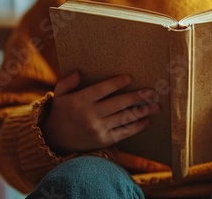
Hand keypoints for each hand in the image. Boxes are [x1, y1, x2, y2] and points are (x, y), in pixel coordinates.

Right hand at [42, 72, 159, 153]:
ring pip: (124, 118)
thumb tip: (78, 72)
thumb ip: (67, 82)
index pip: (101, 90)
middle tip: (152, 92)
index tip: (130, 77)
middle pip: (118, 104)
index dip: (116, 83)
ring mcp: (98, 128)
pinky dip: (136, 127)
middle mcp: (90, 115)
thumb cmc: (61, 113)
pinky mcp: (103, 140)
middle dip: (137, 97)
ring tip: (156, 106)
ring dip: (142, 112)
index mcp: (80, 101)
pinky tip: (147, 121)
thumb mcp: (59, 95)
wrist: (55, 140)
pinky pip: (123, 133)